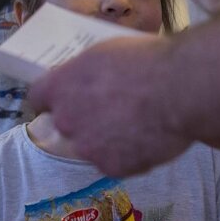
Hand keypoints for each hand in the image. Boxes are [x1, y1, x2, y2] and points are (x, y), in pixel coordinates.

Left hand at [28, 36, 193, 175]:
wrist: (181, 89)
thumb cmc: (146, 60)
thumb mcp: (106, 52)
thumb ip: (85, 73)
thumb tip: (83, 82)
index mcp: (60, 86)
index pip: (38, 97)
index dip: (54, 97)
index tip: (68, 97)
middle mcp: (66, 120)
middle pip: (66, 124)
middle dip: (84, 119)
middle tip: (114, 110)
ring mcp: (88, 148)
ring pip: (92, 146)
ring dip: (107, 139)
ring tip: (138, 124)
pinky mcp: (112, 167)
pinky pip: (116, 161)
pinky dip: (129, 154)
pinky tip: (149, 138)